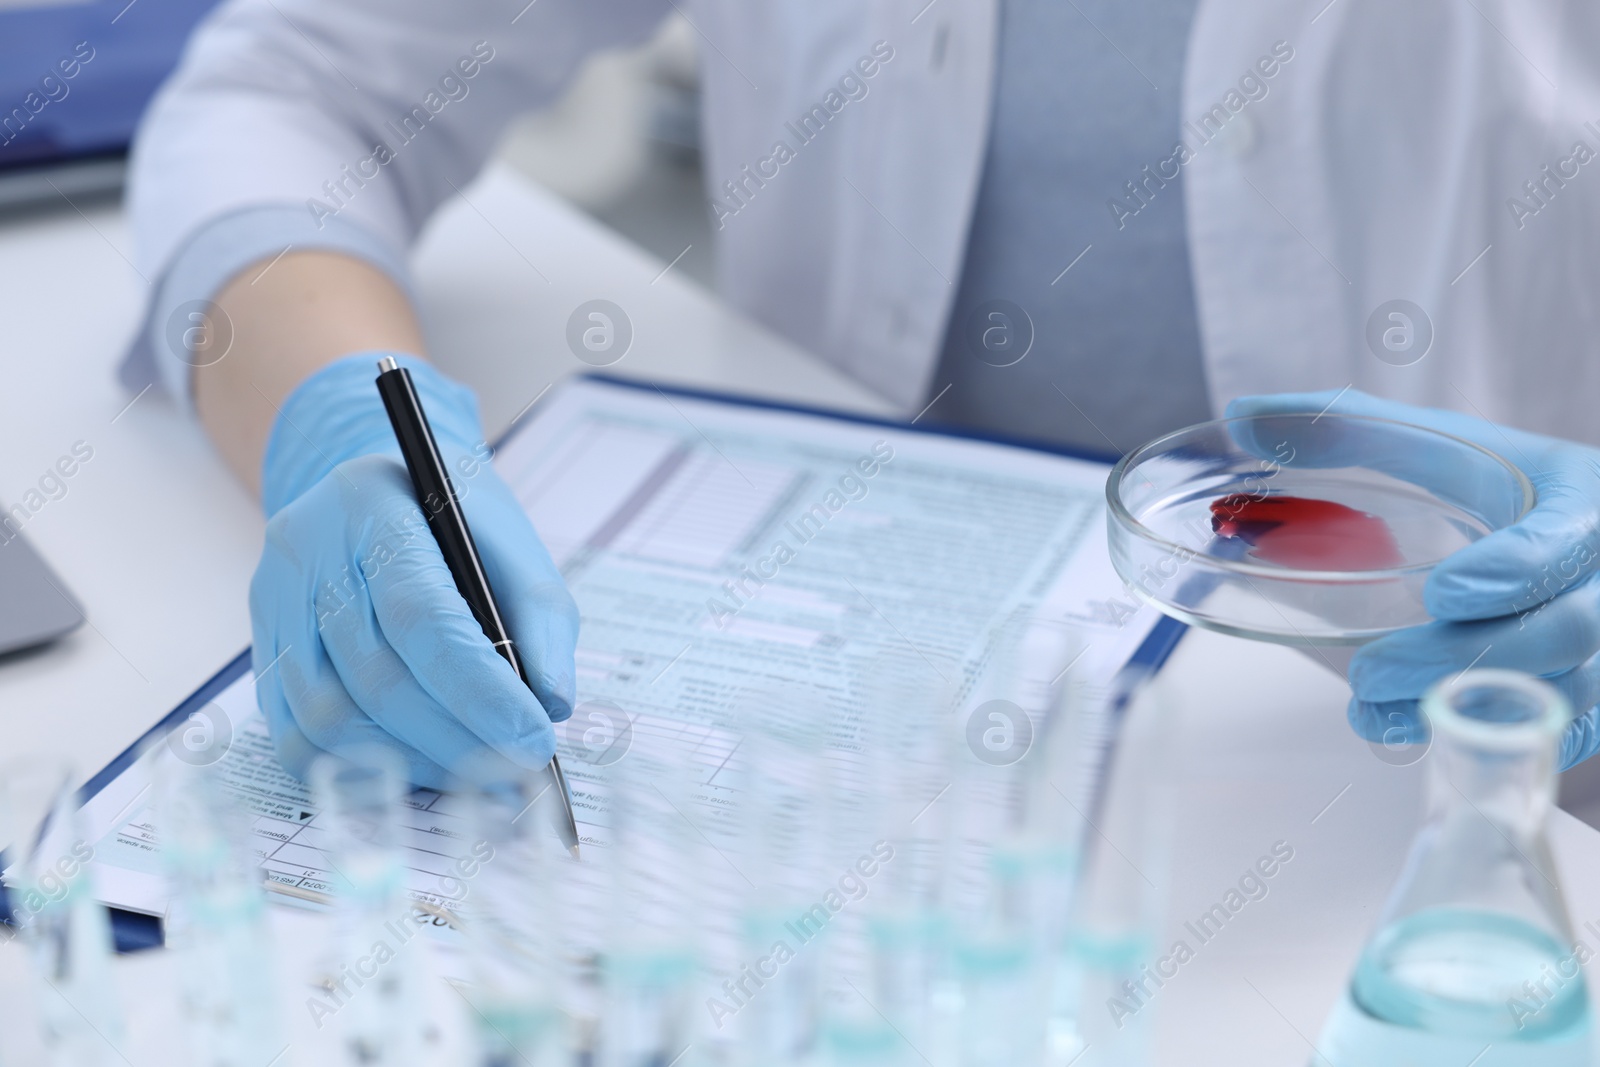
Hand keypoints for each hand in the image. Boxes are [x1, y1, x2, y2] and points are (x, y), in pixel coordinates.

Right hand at [250, 354, 576, 786]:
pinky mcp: (263, 650)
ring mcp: (274, 604)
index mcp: (375, 509)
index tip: (533, 740)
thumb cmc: (451, 520)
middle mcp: (309, 553)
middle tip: (515, 773)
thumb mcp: (509, 541)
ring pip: (328, 717)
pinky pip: (295, 735)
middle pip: (375, 675)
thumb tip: (551, 704)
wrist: (371, 493)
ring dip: (411, 762)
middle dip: (455, 740)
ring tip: (474, 776)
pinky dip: (361, 768)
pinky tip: (419, 768)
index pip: (421, 615)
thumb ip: (541, 616)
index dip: (479, 690)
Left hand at [1226, 389, 1599, 769]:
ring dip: (1466, 709)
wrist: (1573, 529)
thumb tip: (1243, 416)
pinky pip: (1565, 734)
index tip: (1442, 592)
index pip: (1565, 541)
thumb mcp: (1440, 444)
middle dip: (1463, 657)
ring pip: (1568, 695)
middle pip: (1566, 632)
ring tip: (1373, 708)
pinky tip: (1413, 731)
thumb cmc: (1505, 484)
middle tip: (1371, 670)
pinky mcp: (1596, 694)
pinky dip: (1490, 740)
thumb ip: (1347, 428)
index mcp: (1582, 500)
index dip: (1511, 571)